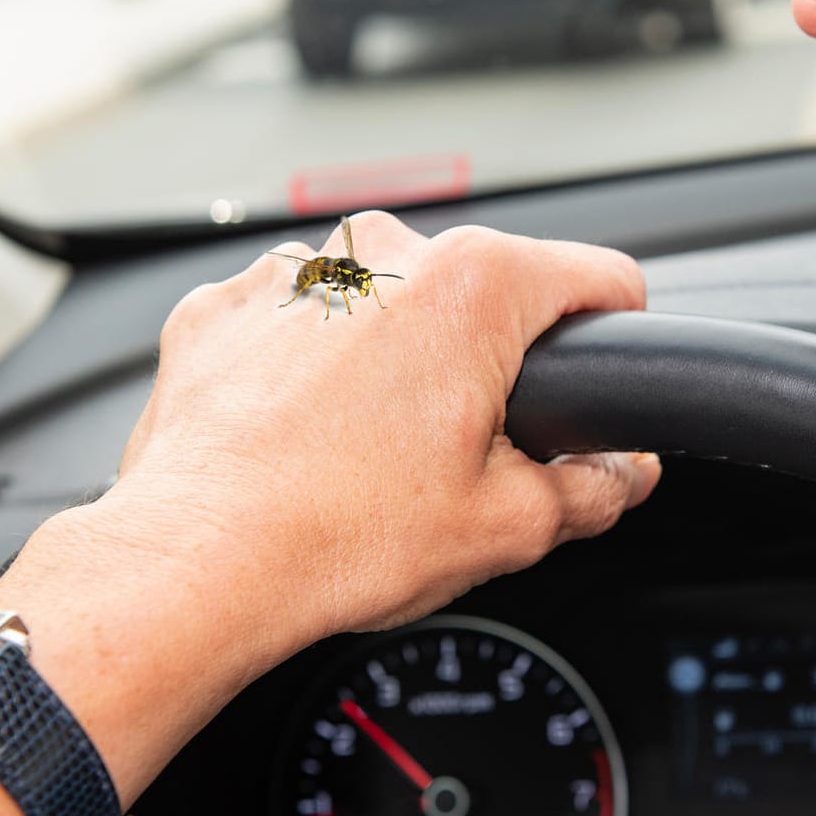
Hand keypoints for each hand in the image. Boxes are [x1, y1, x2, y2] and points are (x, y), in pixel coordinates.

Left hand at [0, 213, 660, 815]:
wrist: (194, 563)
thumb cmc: (335, 535)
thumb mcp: (504, 528)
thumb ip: (592, 488)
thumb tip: (622, 473)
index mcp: (473, 287)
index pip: (599, 279)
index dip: (618, 333)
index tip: (603, 370)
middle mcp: (384, 252)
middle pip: (482, 292)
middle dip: (488, 361)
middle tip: (463, 451)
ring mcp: (296, 272)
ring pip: (385, 303)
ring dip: (392, 358)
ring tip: (367, 452)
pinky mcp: (226, 305)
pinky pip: (299, 319)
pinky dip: (310, 364)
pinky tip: (300, 436)